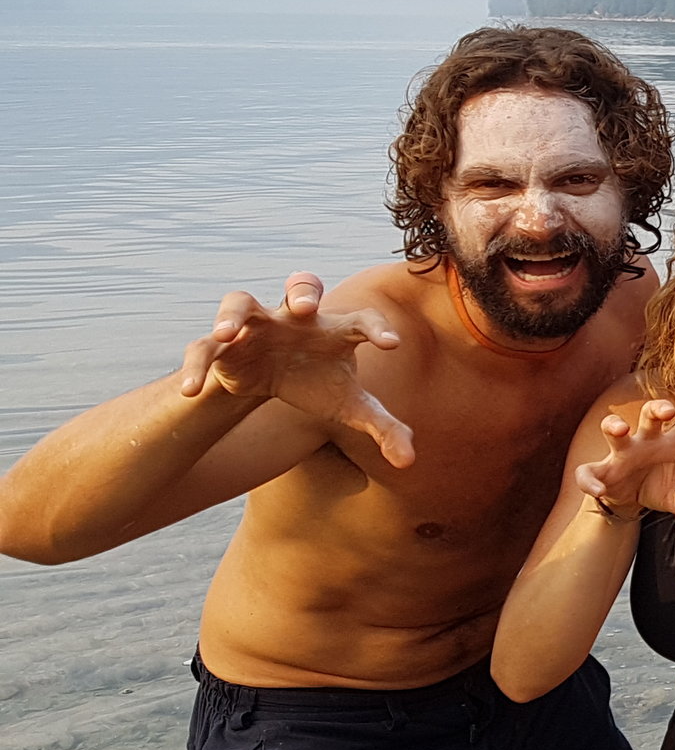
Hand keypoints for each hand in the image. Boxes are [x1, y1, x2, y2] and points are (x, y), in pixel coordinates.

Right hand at [176, 273, 412, 466]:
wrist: (270, 381)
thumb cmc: (317, 381)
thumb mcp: (349, 406)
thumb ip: (383, 427)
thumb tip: (408, 462)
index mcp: (335, 330)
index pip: (361, 320)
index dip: (376, 327)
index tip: (392, 344)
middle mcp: (296, 319)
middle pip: (301, 287)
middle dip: (301, 292)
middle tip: (304, 308)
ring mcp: (257, 328)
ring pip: (240, 304)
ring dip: (230, 316)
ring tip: (224, 335)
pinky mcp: (223, 348)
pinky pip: (203, 349)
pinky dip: (195, 367)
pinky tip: (190, 391)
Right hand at [575, 399, 674, 525]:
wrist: (630, 499)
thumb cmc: (658, 485)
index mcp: (672, 441)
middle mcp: (646, 440)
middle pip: (651, 411)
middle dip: (658, 407)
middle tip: (668, 412)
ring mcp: (621, 452)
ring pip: (612, 428)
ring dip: (614, 425)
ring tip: (620, 430)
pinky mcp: (600, 470)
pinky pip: (587, 471)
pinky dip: (589, 481)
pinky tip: (598, 491)